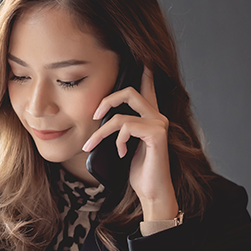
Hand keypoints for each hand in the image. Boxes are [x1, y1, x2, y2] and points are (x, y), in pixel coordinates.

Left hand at [81, 65, 179, 220]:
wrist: (151, 191)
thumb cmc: (138, 170)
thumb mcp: (123, 145)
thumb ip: (119, 129)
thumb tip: (100, 118)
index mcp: (150, 117)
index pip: (147, 88)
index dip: (144, 72)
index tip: (141, 58)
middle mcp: (157, 117)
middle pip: (130, 91)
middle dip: (107, 100)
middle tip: (93, 115)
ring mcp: (159, 125)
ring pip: (121, 114)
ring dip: (101, 131)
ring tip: (91, 145)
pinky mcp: (157, 135)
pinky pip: (126, 127)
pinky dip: (117, 141)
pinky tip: (121, 153)